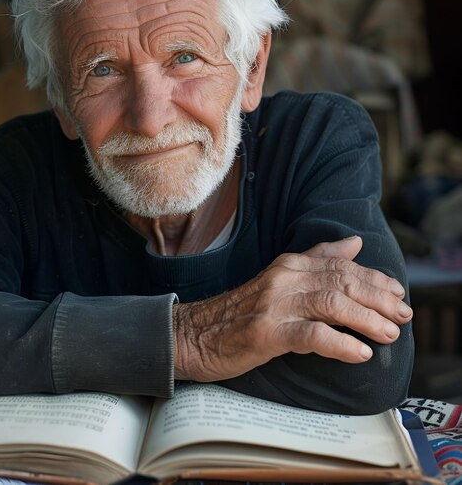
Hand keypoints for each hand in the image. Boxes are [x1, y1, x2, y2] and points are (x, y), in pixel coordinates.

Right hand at [172, 236, 412, 381]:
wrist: (195, 333)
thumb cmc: (240, 312)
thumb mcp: (279, 279)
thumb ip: (317, 260)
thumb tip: (354, 244)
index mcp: (288, 265)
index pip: (341, 265)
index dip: (374, 278)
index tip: (397, 293)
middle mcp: (283, 278)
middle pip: (341, 282)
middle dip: (378, 298)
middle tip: (403, 316)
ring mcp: (273, 305)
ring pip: (331, 304)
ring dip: (367, 319)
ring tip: (388, 334)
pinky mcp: (265, 332)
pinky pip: (310, 334)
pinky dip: (340, 343)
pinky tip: (359, 352)